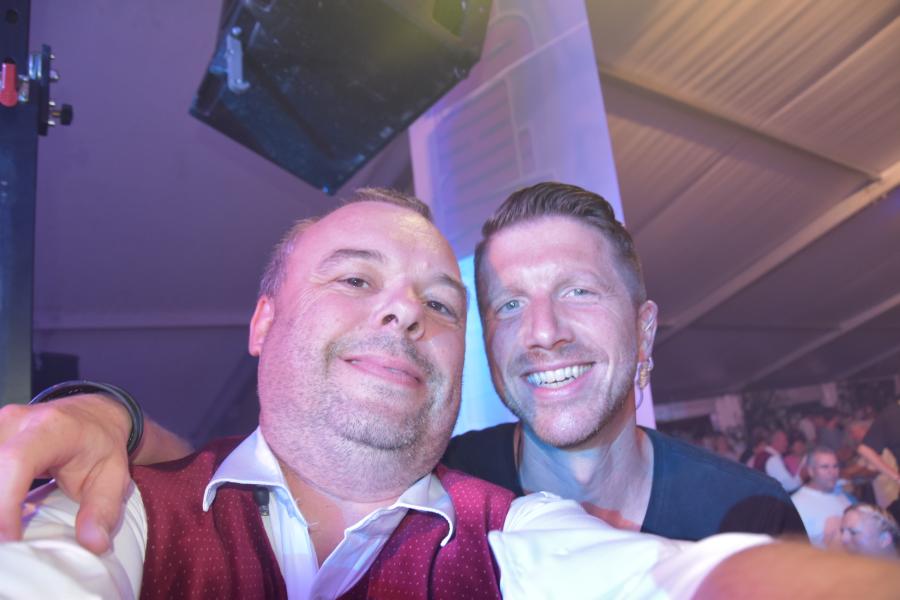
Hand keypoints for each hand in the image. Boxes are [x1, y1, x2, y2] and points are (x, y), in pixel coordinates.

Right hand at [0, 394, 131, 553]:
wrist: (94, 416)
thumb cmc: (102, 446)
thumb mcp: (113, 478)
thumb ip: (102, 511)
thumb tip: (94, 544)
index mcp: (52, 429)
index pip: (15, 461)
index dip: (4, 503)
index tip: (10, 538)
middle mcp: (18, 422)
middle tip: (12, 540)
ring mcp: (0, 426)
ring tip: (11, 524)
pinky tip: (6, 509)